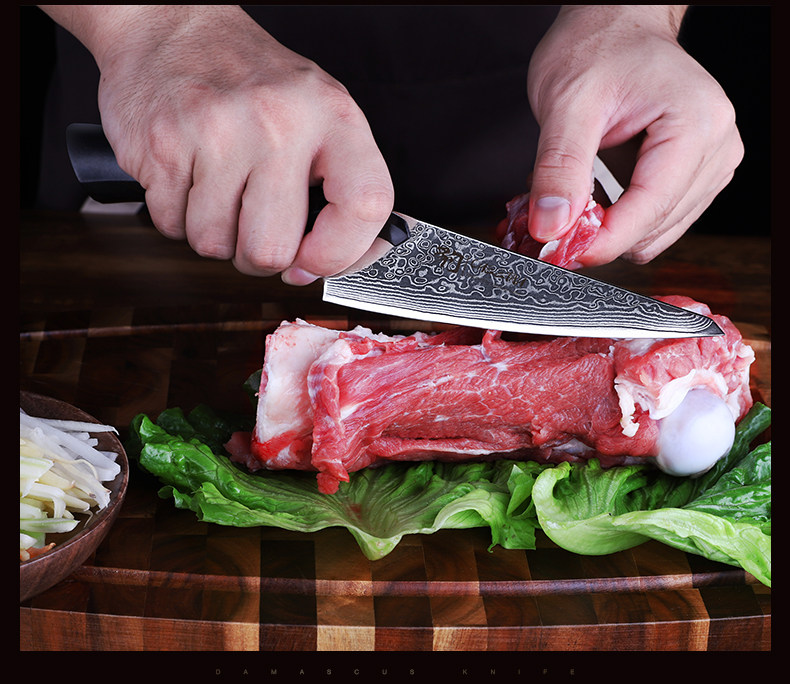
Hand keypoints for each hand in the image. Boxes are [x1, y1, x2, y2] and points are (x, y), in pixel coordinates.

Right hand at [41, 5, 393, 282]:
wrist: (173, 27)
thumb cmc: (251, 80)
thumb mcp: (319, 116)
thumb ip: (339, 189)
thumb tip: (333, 264)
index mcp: (333, 116)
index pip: (364, 205)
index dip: (342, 252)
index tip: (318, 260)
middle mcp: (279, 122)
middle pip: (271, 249)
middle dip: (261, 257)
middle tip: (256, 229)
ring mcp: (218, 133)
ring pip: (215, 245)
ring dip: (216, 235)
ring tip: (220, 191)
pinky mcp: (164, 144)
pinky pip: (172, 225)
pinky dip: (179, 216)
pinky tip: (191, 179)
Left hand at [525, 5, 743, 264]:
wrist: (615, 27)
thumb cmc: (598, 49)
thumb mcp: (565, 104)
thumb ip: (559, 169)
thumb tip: (552, 226)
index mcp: (696, 125)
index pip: (651, 209)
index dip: (603, 241)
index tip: (562, 253)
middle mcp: (716, 148)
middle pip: (655, 228)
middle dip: (602, 234)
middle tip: (553, 222)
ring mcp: (711, 164)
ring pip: (656, 234)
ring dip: (610, 229)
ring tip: (574, 198)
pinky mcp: (696, 176)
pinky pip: (656, 222)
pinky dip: (619, 220)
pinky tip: (595, 198)